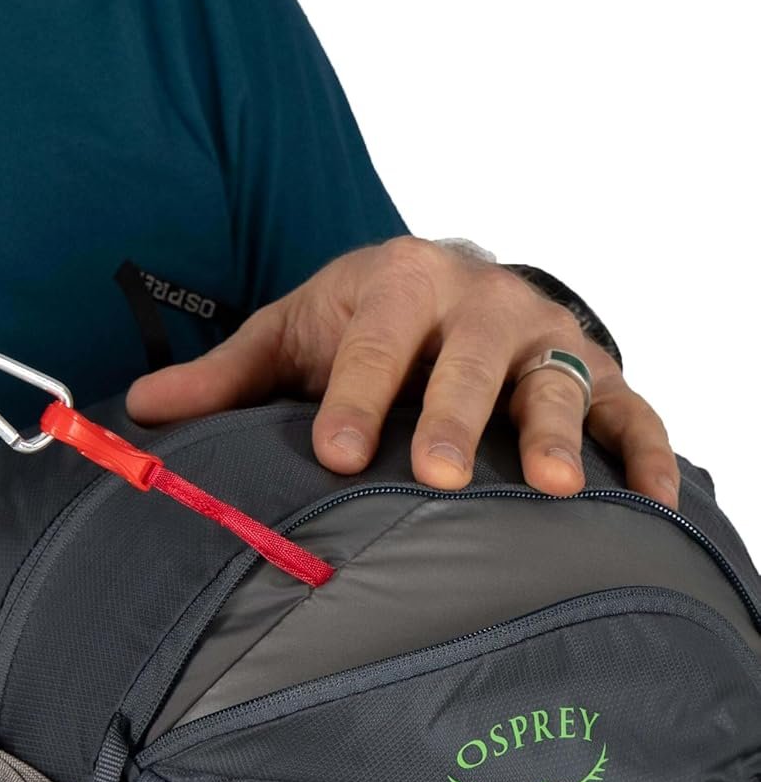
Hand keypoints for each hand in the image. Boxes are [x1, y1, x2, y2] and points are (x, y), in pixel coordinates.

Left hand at [125, 235, 679, 506]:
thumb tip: (135, 413)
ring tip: (551, 489)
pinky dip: (645, 452)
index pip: (373, 341)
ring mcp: (542, 339)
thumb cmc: (359, 321)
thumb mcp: (290, 334)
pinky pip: (632, 409)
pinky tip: (646, 501)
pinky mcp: (596, 370)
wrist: (444, 280)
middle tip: (438, 473)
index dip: (355, 396)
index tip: (336, 453)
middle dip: (454, 415)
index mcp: (397, 283)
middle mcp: (479, 303)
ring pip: (556, 382)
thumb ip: (223, 376)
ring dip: (555, 433)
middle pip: (467, 359)